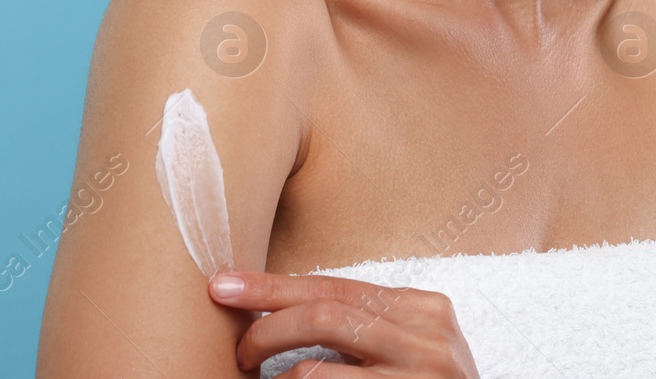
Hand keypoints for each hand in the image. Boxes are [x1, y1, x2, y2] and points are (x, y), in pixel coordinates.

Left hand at [208, 271, 480, 377]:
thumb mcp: (407, 349)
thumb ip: (365, 326)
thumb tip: (282, 311)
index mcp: (424, 310)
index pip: (336, 288)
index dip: (274, 286)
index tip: (227, 286)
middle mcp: (428, 337)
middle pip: (325, 312)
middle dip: (266, 322)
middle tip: (237, 346)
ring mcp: (420, 375)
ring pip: (319, 360)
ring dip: (275, 366)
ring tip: (257, 375)